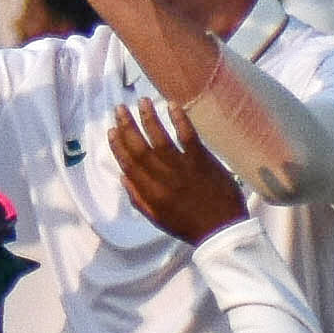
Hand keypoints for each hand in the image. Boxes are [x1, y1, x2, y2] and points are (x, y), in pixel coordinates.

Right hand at [106, 100, 243, 241]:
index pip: (129, 165)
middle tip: (120, 108)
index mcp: (151, 194)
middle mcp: (163, 178)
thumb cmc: (190, 225)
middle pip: (140, 148)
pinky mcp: (202, 161)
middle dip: (128, 127)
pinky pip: (188, 136)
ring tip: (142, 101)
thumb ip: (139, 199)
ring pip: (160, 139)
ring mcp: (183, 168)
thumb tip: (123, 178)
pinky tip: (171, 105)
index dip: (118, 146)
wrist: (222, 230)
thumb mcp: (158, 219)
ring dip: (149, 118)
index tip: (111, 130)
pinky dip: (179, 120)